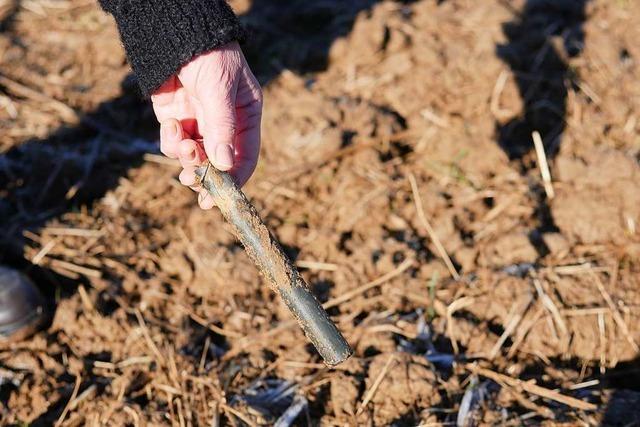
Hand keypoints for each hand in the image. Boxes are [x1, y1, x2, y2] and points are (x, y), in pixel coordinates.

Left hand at [151, 42, 262, 208]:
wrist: (176, 33)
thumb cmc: (208, 55)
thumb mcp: (219, 88)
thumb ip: (221, 126)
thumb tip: (223, 165)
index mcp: (246, 117)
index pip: (245, 156)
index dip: (235, 178)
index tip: (221, 196)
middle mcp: (225, 125)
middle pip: (219, 163)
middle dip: (205, 174)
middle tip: (192, 184)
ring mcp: (200, 124)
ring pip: (195, 157)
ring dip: (187, 158)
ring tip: (183, 146)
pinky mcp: (177, 121)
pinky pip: (175, 145)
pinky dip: (171, 142)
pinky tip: (171, 125)